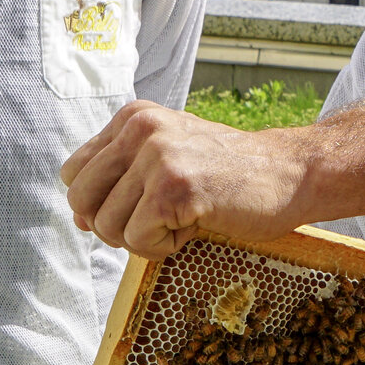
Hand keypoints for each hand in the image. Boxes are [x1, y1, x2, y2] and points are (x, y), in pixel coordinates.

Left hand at [60, 101, 315, 253]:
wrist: (290, 173)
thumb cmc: (230, 174)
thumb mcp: (169, 157)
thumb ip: (123, 179)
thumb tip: (80, 219)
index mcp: (133, 117)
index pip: (74, 172)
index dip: (97, 202)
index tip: (136, 208)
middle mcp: (140, 128)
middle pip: (82, 200)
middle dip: (113, 225)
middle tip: (157, 222)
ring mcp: (157, 156)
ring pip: (107, 226)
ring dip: (144, 238)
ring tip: (184, 219)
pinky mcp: (174, 188)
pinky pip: (138, 240)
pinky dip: (164, 248)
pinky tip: (195, 226)